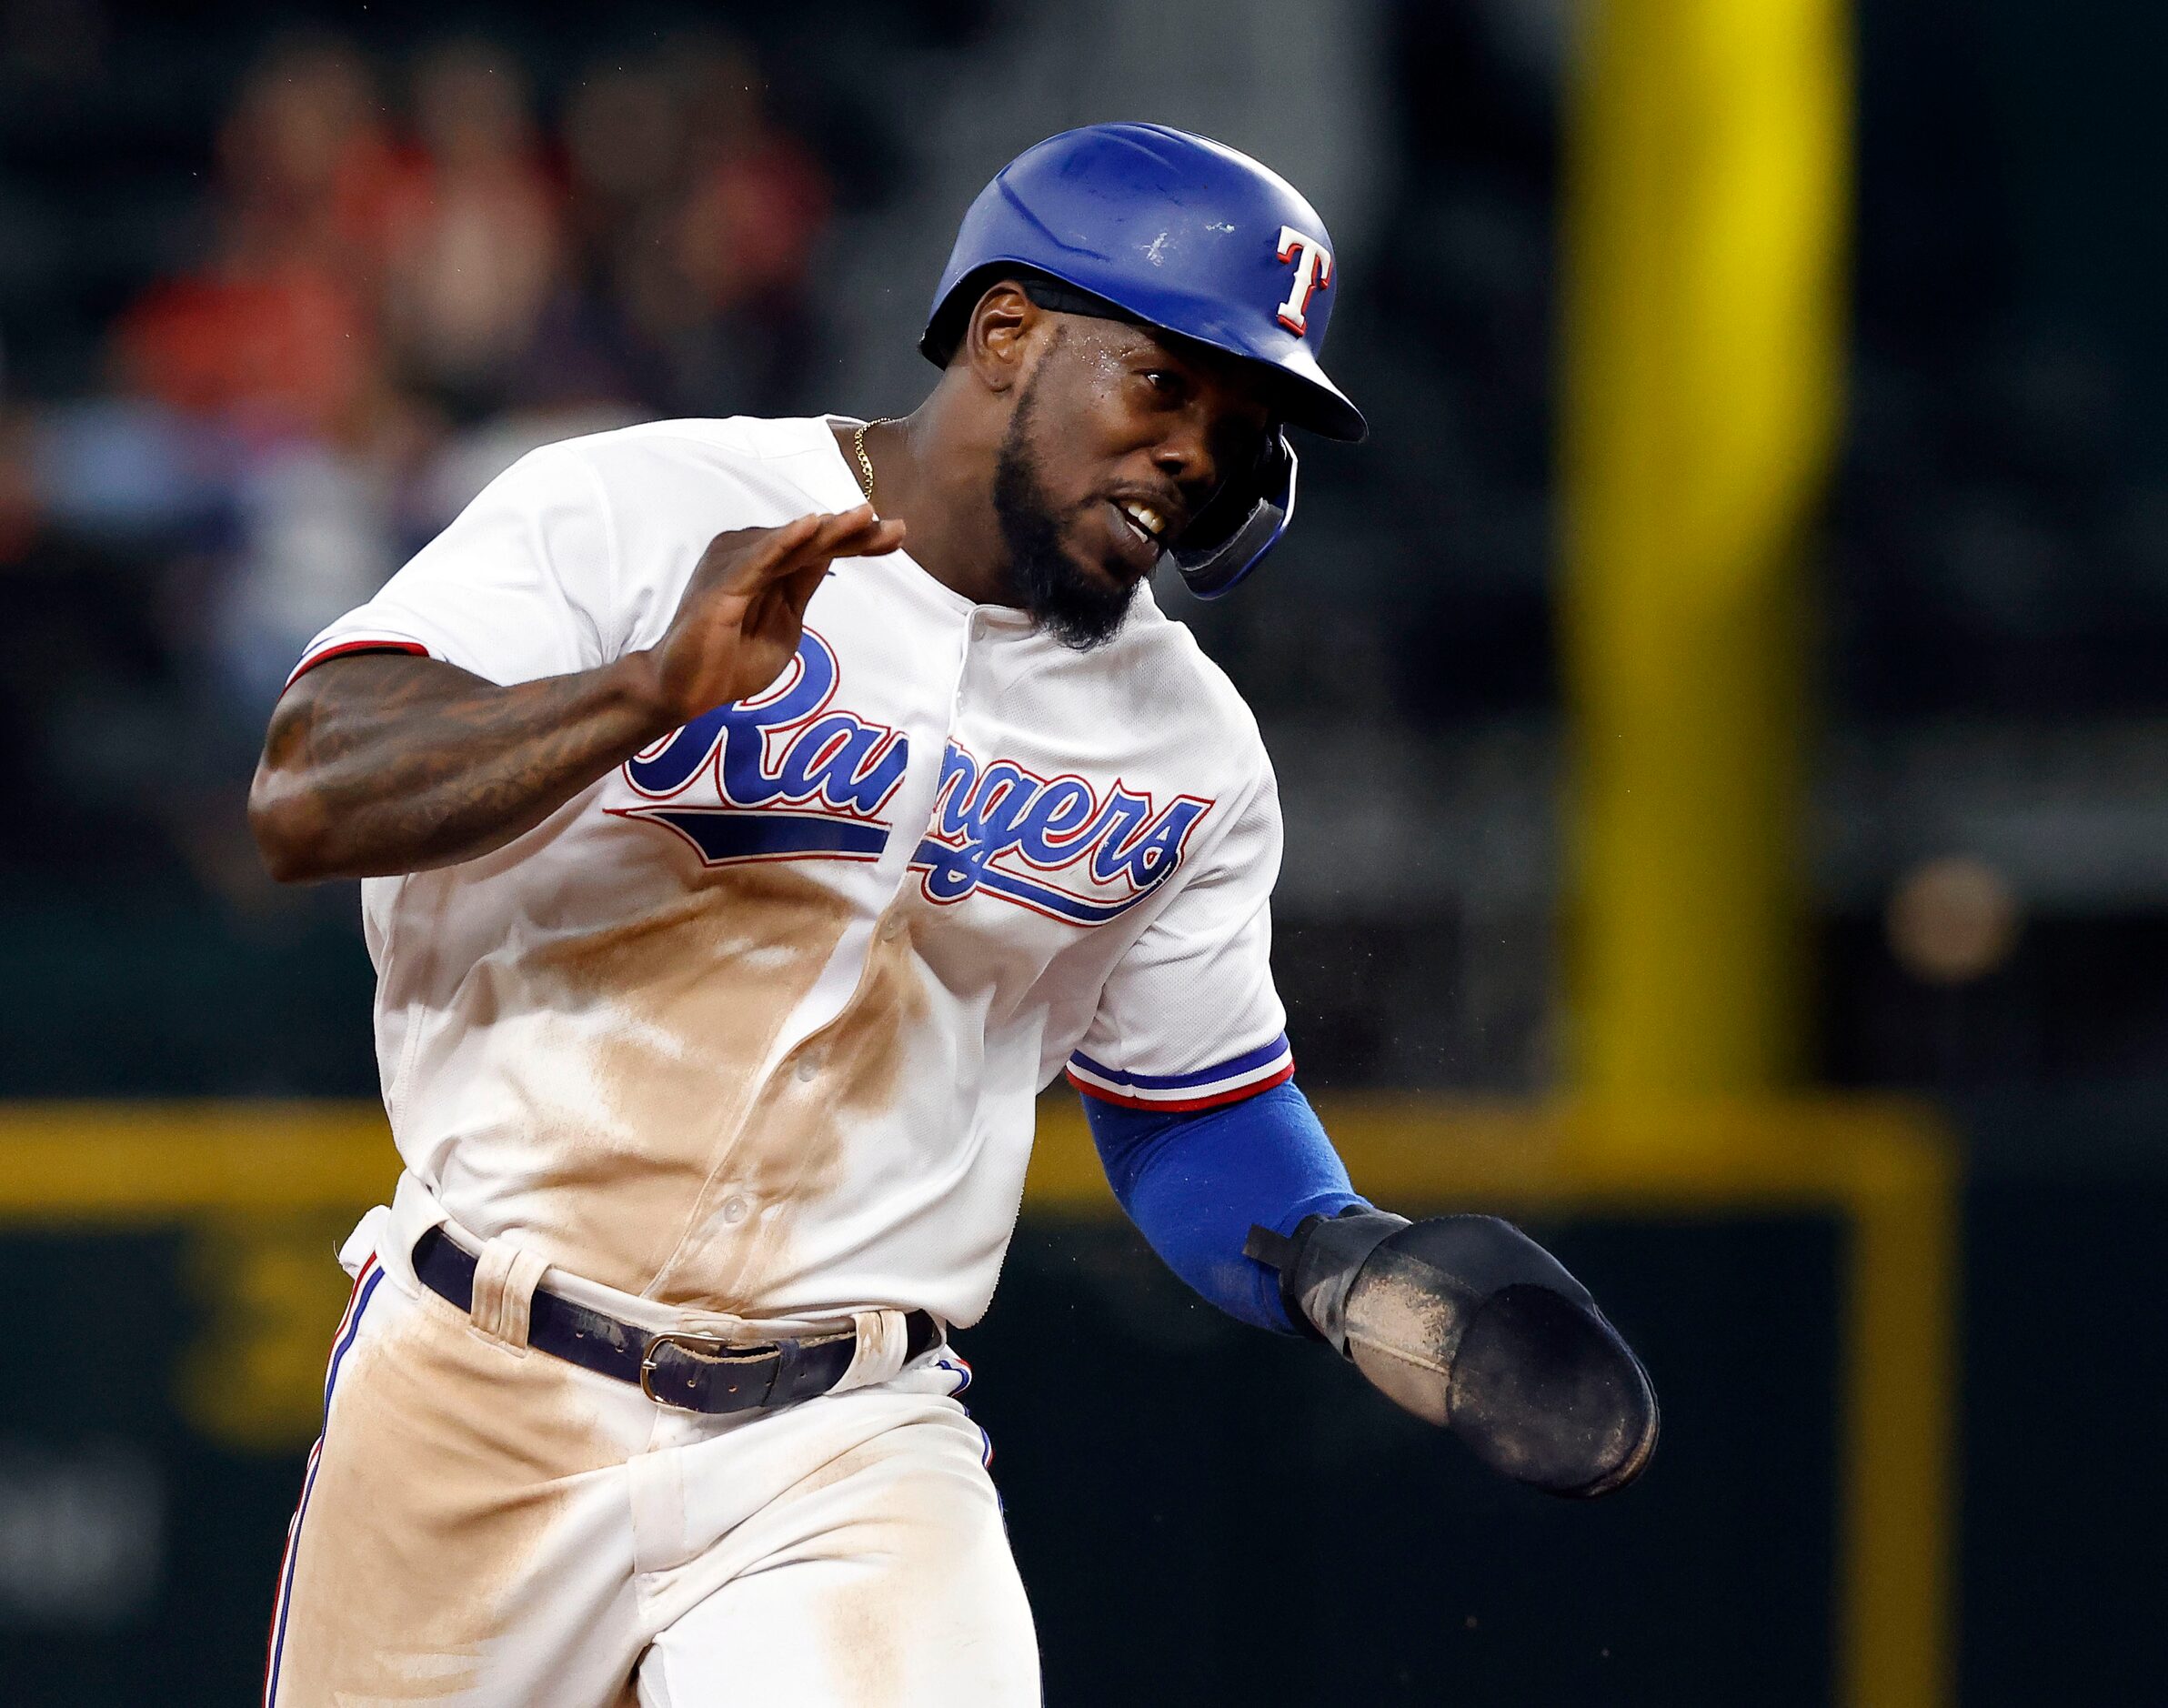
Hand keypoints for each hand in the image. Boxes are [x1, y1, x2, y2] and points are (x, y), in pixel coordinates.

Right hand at [644, 505, 904, 722]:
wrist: (684, 690)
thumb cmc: (731, 661)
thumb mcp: (785, 624)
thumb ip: (802, 587)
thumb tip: (828, 551)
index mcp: (768, 565)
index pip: (818, 548)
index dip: (857, 541)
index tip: (897, 535)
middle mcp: (750, 554)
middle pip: (810, 540)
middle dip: (854, 532)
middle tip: (896, 527)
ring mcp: (734, 565)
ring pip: (791, 544)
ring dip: (828, 530)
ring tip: (864, 518)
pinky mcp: (722, 584)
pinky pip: (758, 559)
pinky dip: (784, 541)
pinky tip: (811, 526)